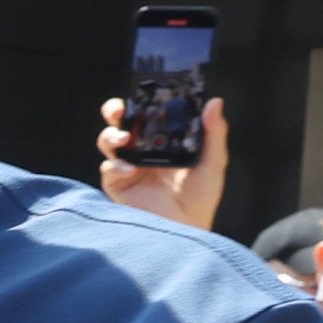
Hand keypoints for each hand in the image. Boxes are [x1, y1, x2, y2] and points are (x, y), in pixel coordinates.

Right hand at [96, 95, 228, 236]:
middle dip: (115, 112)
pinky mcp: (118, 186)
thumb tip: (214, 102)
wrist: (188, 231)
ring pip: (109, 142)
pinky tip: (129, 171)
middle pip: (121, 124)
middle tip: (119, 109)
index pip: (147, 115)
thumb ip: (213, 133)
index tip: (144, 91)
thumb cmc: (200, 200)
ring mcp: (128, 168)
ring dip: (111, 137)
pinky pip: (108, 170)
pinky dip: (115, 167)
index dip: (141, 102)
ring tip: (122, 139)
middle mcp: (142, 152)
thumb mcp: (213, 163)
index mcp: (162, 143)